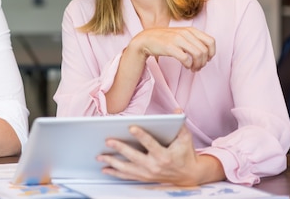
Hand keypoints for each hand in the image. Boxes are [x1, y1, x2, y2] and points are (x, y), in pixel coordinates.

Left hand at [97, 123, 223, 185]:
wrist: (189, 175)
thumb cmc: (185, 153)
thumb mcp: (185, 138)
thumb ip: (180, 123)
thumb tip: (177, 110)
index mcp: (165, 155)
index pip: (151, 144)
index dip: (141, 136)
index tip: (131, 127)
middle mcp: (155, 166)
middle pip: (134, 157)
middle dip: (120, 148)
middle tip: (108, 141)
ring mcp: (148, 174)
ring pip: (127, 169)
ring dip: (112, 162)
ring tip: (100, 156)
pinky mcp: (144, 178)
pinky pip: (127, 176)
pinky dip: (115, 173)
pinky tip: (105, 169)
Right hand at [130, 27, 214, 71]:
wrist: (146, 39)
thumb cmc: (165, 38)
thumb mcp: (182, 34)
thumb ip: (194, 39)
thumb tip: (208, 52)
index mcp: (191, 30)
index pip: (211, 41)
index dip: (212, 53)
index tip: (207, 59)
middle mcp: (185, 33)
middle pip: (205, 51)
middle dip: (204, 62)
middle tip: (198, 67)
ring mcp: (177, 39)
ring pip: (198, 54)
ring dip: (198, 65)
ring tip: (193, 68)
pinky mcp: (169, 47)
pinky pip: (186, 59)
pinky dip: (189, 65)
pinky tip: (186, 66)